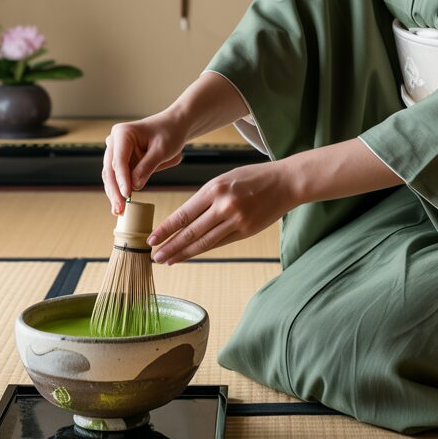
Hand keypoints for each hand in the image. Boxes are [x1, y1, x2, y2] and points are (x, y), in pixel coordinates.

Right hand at [102, 111, 189, 213]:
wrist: (174, 126)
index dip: (122, 179)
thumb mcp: (162, 150)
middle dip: (115, 190)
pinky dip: (119, 190)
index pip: (119, 160)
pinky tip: (120, 204)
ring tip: (118, 211)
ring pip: (111, 176)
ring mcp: (116, 151)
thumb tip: (134, 186)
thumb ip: (148, 167)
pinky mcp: (121, 161)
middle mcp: (114, 141)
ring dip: (114, 193)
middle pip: (110, 169)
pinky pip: (117, 177)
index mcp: (122, 133)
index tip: (126, 195)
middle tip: (119, 209)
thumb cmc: (169, 133)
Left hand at [147, 161, 297, 264]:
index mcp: (214, 188)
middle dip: (170, 246)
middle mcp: (223, 205)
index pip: (184, 214)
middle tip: (155, 256)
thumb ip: (206, 197)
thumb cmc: (253, 178)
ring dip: (183, 253)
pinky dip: (203, 250)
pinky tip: (191, 255)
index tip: (151, 238)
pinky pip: (219, 243)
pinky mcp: (246, 231)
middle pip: (190, 232)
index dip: (166, 229)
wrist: (285, 182)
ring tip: (168, 260)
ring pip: (203, 242)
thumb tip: (184, 218)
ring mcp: (236, 220)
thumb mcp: (225, 179)